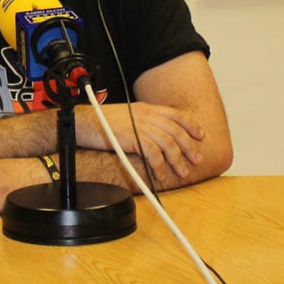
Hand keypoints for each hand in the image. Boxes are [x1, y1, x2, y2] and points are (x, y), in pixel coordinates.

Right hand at [75, 102, 203, 185]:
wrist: (84, 121)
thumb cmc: (101, 121)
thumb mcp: (126, 117)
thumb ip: (142, 123)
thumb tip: (152, 138)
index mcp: (146, 108)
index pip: (175, 114)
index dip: (190, 125)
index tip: (200, 135)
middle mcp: (146, 115)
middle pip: (175, 130)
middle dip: (189, 146)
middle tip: (196, 159)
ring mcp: (140, 125)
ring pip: (168, 143)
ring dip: (177, 160)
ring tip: (182, 172)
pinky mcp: (132, 138)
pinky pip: (153, 153)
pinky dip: (159, 166)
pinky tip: (159, 174)